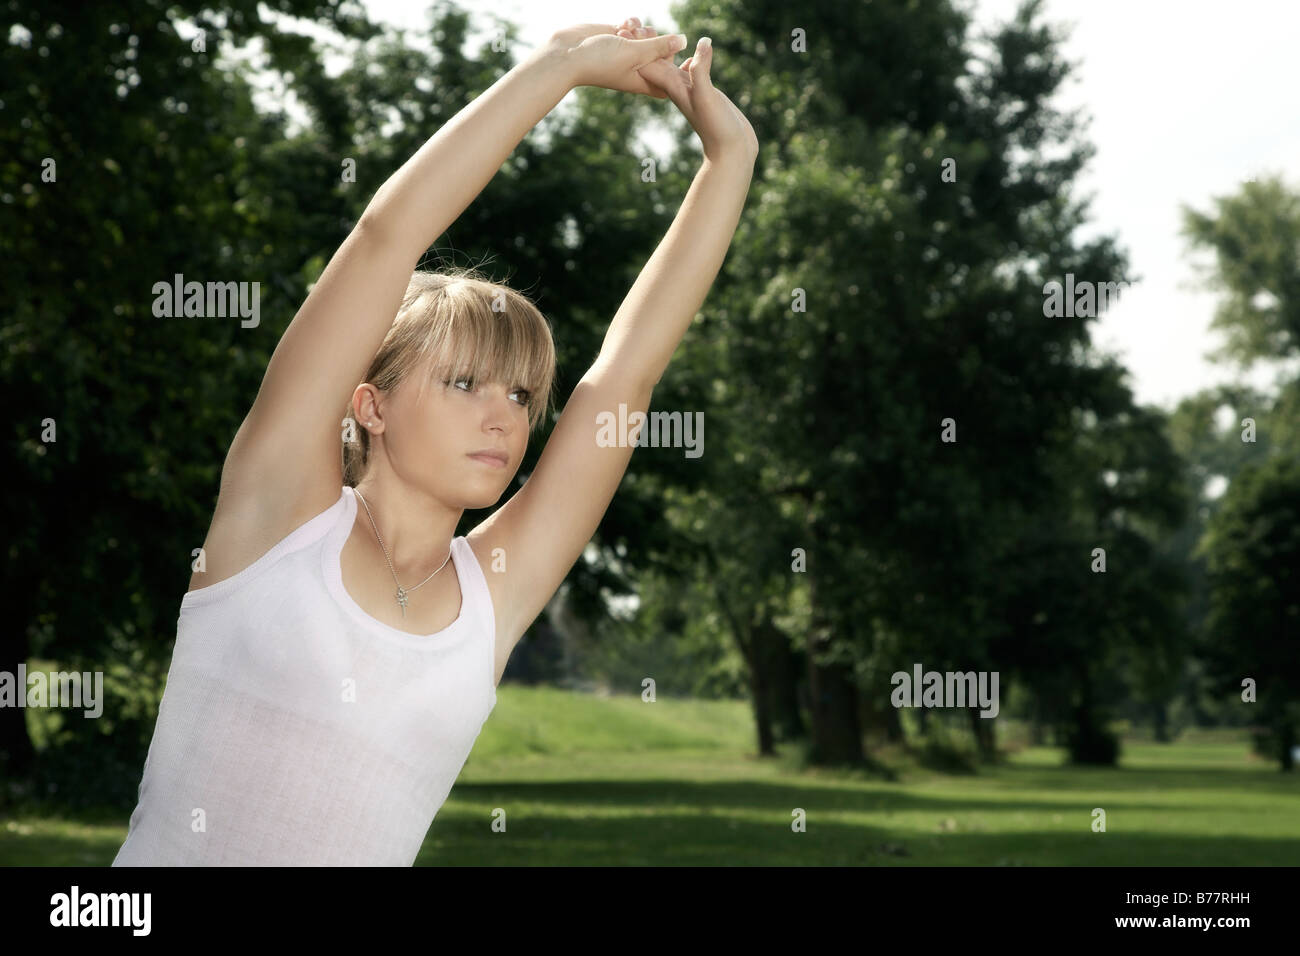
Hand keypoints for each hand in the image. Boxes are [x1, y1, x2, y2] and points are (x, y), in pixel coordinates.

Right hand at [544, 18, 686, 97]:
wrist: (568, 55)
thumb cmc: (600, 61)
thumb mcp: (635, 53)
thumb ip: (660, 46)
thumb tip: (684, 40)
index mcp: (643, 80)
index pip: (668, 81)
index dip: (678, 73)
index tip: (686, 61)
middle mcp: (636, 67)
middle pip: (661, 54)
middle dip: (656, 41)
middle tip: (641, 39)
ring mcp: (626, 52)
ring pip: (648, 37)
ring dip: (642, 29)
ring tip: (626, 32)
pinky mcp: (617, 37)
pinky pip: (634, 27)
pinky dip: (631, 23)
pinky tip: (623, 24)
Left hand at [618, 24, 758, 162]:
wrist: (730, 151)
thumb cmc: (717, 128)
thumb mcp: (707, 96)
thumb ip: (701, 70)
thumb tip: (701, 42)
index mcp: (673, 87)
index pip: (649, 61)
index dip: (637, 45)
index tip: (624, 29)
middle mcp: (678, 88)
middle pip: (655, 61)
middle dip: (645, 45)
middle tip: (632, 24)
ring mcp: (691, 90)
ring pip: (671, 64)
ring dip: (663, 50)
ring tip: (656, 33)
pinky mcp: (705, 92)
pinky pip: (692, 70)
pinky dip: (690, 58)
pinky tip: (695, 52)